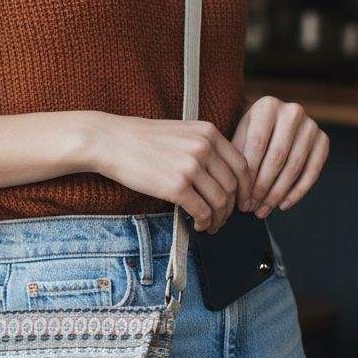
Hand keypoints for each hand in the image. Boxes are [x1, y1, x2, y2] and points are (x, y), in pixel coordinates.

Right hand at [88, 113, 253, 233]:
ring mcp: (191, 166)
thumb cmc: (142, 139)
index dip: (247, 188)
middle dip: (232, 208)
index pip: (242, 165)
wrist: (111, 141)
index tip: (243, 202)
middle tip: (224, 218)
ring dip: (218, 219)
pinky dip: (204, 222)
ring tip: (210, 225)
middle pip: (233, 186)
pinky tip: (197, 224)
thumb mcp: (182, 132)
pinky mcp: (176, 186)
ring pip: (220, 202)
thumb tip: (223, 177)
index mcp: (209, 132)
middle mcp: (204, 147)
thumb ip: (205, 148)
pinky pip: (202, 211)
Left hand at [229, 96, 328, 218]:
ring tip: (263, 210)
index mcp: (267, 106)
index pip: (257, 146)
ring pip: (294, 168)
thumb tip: (236, 190)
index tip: (241, 197)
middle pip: (277, 158)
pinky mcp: (323, 140)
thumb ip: (238, 156)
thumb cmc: (253, 132)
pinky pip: (312, 172)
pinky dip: (298, 192)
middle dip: (262, 188)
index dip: (249, 175)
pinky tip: (283, 205)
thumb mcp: (241, 136)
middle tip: (252, 208)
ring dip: (278, 193)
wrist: (277, 120)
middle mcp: (292, 112)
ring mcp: (311, 126)